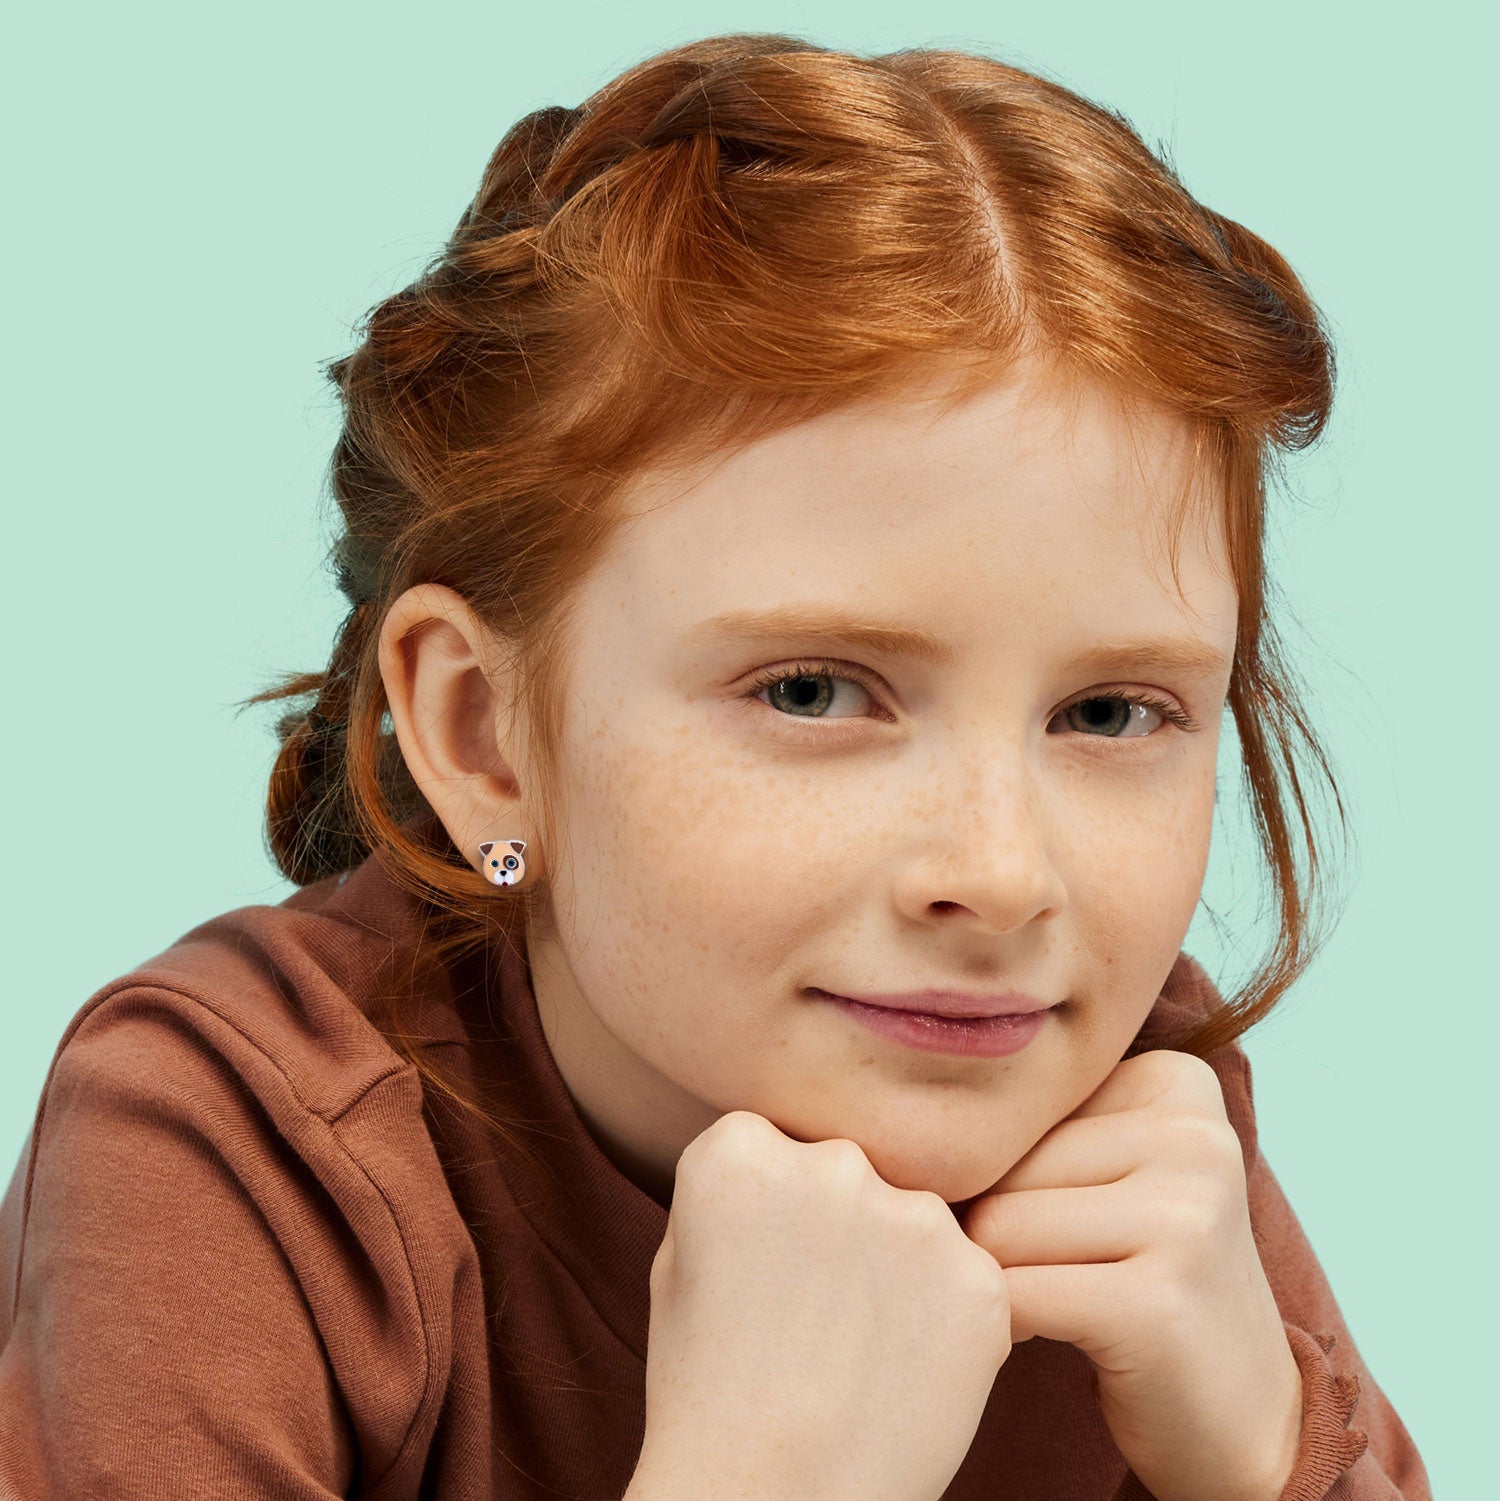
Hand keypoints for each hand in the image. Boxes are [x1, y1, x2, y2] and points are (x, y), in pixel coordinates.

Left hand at [959, 1049, 1304, 1500]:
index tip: (1062, 1209)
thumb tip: (887, 1123)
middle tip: (1048, 1267)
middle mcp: (1194, 1136)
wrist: (1244, 1418)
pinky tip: (1043, 1335)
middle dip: (994, 1225)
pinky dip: (1002, 1325)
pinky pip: (1012, 1296)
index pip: (1017, 1104)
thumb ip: (1029, 1120)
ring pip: (997, 1227)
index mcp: (1177, 1082)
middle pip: (1001, 1162)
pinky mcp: (1157, 1301)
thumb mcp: (1104, 1168)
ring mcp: (1185, 1217)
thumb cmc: (1139, 1272)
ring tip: (1052, 1298)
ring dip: (995, 1278)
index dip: (1007, 1167)